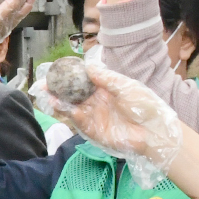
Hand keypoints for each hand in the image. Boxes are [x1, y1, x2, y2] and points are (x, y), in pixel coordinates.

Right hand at [41, 59, 186, 178]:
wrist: (153, 131)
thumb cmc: (144, 106)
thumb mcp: (126, 86)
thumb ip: (106, 79)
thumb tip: (88, 67)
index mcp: (105, 89)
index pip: (84, 80)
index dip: (71, 75)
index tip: (58, 69)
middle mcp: (97, 102)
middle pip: (74, 94)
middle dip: (59, 89)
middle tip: (44, 83)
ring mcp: (94, 116)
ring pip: (72, 107)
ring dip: (60, 101)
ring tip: (48, 94)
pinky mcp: (93, 131)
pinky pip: (78, 121)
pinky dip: (69, 114)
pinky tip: (60, 106)